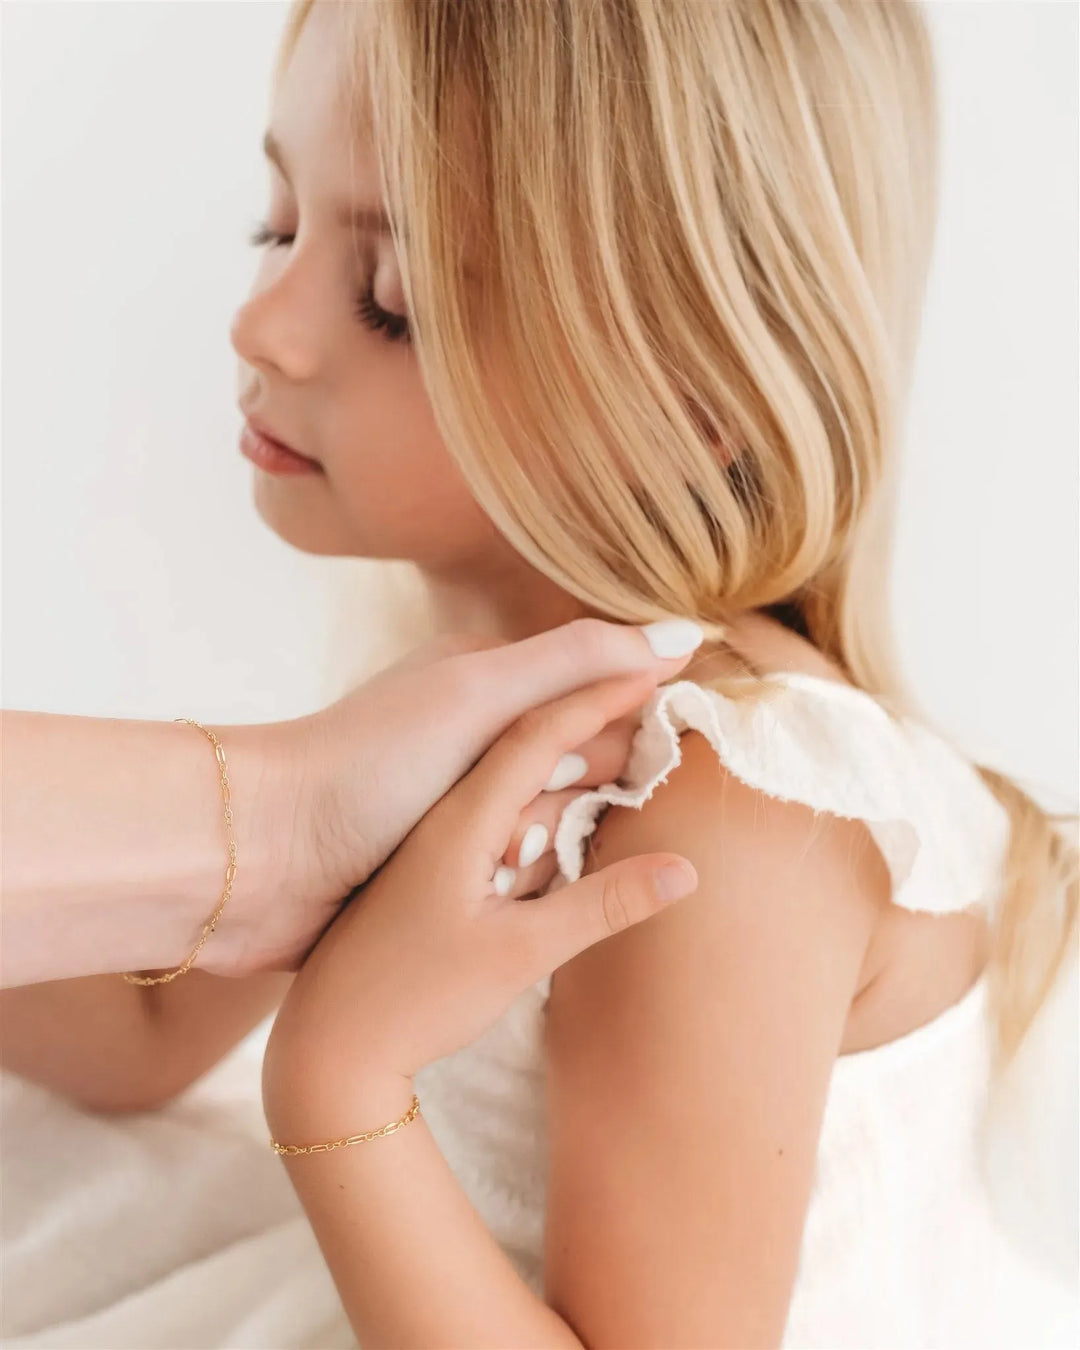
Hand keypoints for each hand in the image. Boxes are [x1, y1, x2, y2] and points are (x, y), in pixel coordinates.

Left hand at [261, 669, 698, 1117]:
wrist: (257, 866)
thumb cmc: (362, 770)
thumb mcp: (477, 696)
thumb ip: (574, 662)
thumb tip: (678, 634)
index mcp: (474, 687)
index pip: (583, 687)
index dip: (634, 705)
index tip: (689, 726)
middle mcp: (462, 742)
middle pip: (568, 755)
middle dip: (595, 779)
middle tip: (608, 806)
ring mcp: (444, 807)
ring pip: (544, 817)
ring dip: (563, 834)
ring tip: (561, 857)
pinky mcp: (428, 868)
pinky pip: (509, 871)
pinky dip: (533, 878)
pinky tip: (542, 895)